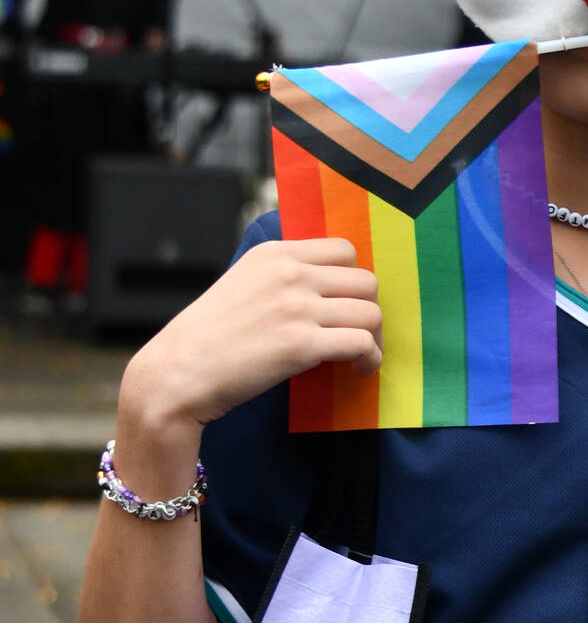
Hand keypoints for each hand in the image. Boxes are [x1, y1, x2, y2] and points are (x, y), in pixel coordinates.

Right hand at [121, 238, 381, 441]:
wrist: (178, 373)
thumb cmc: (210, 336)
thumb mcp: (243, 282)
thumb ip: (282, 276)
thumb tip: (330, 285)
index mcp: (275, 254)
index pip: (344, 249)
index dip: (353, 279)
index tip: (345, 303)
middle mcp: (289, 274)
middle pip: (366, 281)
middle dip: (367, 309)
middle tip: (357, 334)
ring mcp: (296, 307)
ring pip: (371, 312)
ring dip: (374, 338)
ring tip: (359, 356)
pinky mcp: (302, 344)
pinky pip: (362, 343)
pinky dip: (369, 359)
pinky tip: (356, 370)